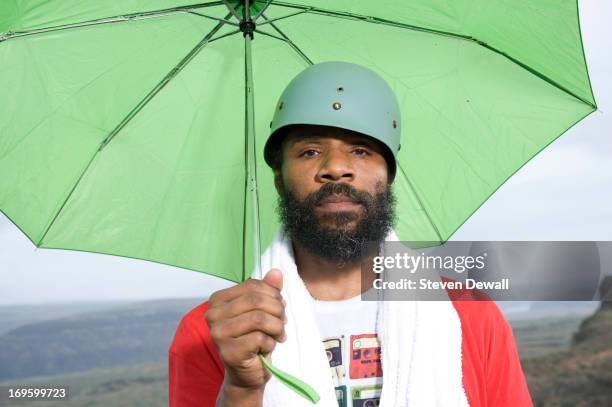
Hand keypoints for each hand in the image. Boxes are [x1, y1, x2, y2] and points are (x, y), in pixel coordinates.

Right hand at [206, 269, 286, 391]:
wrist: (246, 373)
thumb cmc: (253, 338)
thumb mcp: (262, 311)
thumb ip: (268, 290)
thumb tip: (277, 272)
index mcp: (218, 300)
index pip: (252, 285)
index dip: (273, 294)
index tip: (280, 306)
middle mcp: (213, 315)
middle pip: (257, 301)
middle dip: (277, 310)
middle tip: (283, 321)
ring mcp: (218, 334)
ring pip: (260, 319)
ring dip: (277, 327)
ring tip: (279, 334)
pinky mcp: (229, 352)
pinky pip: (260, 338)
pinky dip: (270, 343)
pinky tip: (267, 347)